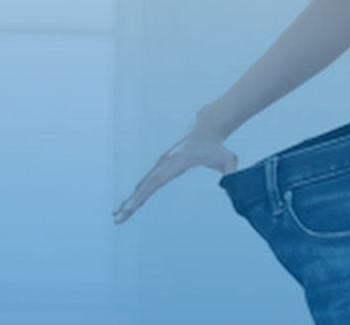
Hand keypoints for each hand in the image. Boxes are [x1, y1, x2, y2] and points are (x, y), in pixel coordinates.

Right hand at [111, 116, 237, 224]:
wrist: (205, 131)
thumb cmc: (216, 147)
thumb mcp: (228, 158)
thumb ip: (231, 170)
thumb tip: (232, 181)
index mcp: (178, 161)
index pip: (158, 180)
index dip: (144, 194)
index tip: (132, 206)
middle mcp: (166, 162)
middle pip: (146, 185)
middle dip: (132, 202)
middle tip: (118, 217)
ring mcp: (161, 164)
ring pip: (143, 184)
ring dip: (130, 200)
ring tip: (117, 216)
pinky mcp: (160, 167)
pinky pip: (146, 183)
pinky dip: (136, 194)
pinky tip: (126, 206)